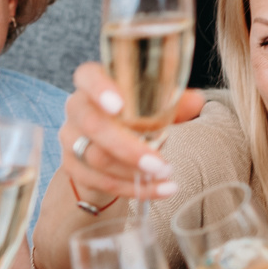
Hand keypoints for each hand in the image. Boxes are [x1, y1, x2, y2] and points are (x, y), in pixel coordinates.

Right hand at [58, 62, 202, 205]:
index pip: (88, 77)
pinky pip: (100, 180)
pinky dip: (131, 189)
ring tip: (164, 175)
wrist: (107, 152)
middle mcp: (77, 108)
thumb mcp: (152, 106)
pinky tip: (158, 190)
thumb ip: (173, 101)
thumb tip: (196, 101)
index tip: (118, 106)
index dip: (100, 89)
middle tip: (160, 163)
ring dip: (133, 171)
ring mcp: (71, 138)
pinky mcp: (73, 167)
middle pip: (93, 125)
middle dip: (128, 148)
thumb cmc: (132, 119)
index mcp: (93, 84)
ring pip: (96, 157)